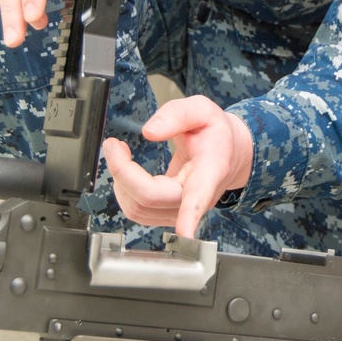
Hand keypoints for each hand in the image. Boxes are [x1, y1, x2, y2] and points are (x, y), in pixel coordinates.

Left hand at [103, 95, 253, 236]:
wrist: (228, 153)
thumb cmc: (214, 133)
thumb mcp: (202, 110)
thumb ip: (177, 115)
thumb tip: (149, 132)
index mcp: (211, 170)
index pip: (199, 196)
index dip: (191, 214)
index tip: (186, 231)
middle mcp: (198, 197)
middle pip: (152, 198)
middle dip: (123, 172)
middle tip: (113, 144)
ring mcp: (182, 209)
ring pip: (140, 209)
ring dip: (121, 181)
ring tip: (120, 153)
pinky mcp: (168, 214)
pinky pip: (138, 210)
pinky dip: (124, 189)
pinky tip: (127, 170)